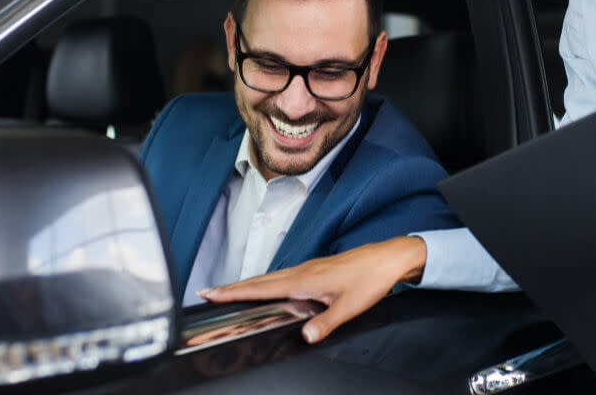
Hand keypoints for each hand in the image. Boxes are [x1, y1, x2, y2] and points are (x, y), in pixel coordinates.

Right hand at [199, 235, 427, 343]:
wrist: (388, 258)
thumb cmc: (371, 279)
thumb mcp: (349, 306)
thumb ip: (326, 322)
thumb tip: (306, 336)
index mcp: (305, 279)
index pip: (261, 287)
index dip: (234, 292)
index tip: (212, 294)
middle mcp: (302, 271)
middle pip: (259, 280)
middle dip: (231, 287)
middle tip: (207, 292)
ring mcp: (308, 268)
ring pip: (270, 277)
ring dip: (247, 284)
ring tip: (228, 291)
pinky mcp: (316, 269)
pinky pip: (282, 276)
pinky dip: (266, 282)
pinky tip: (266, 287)